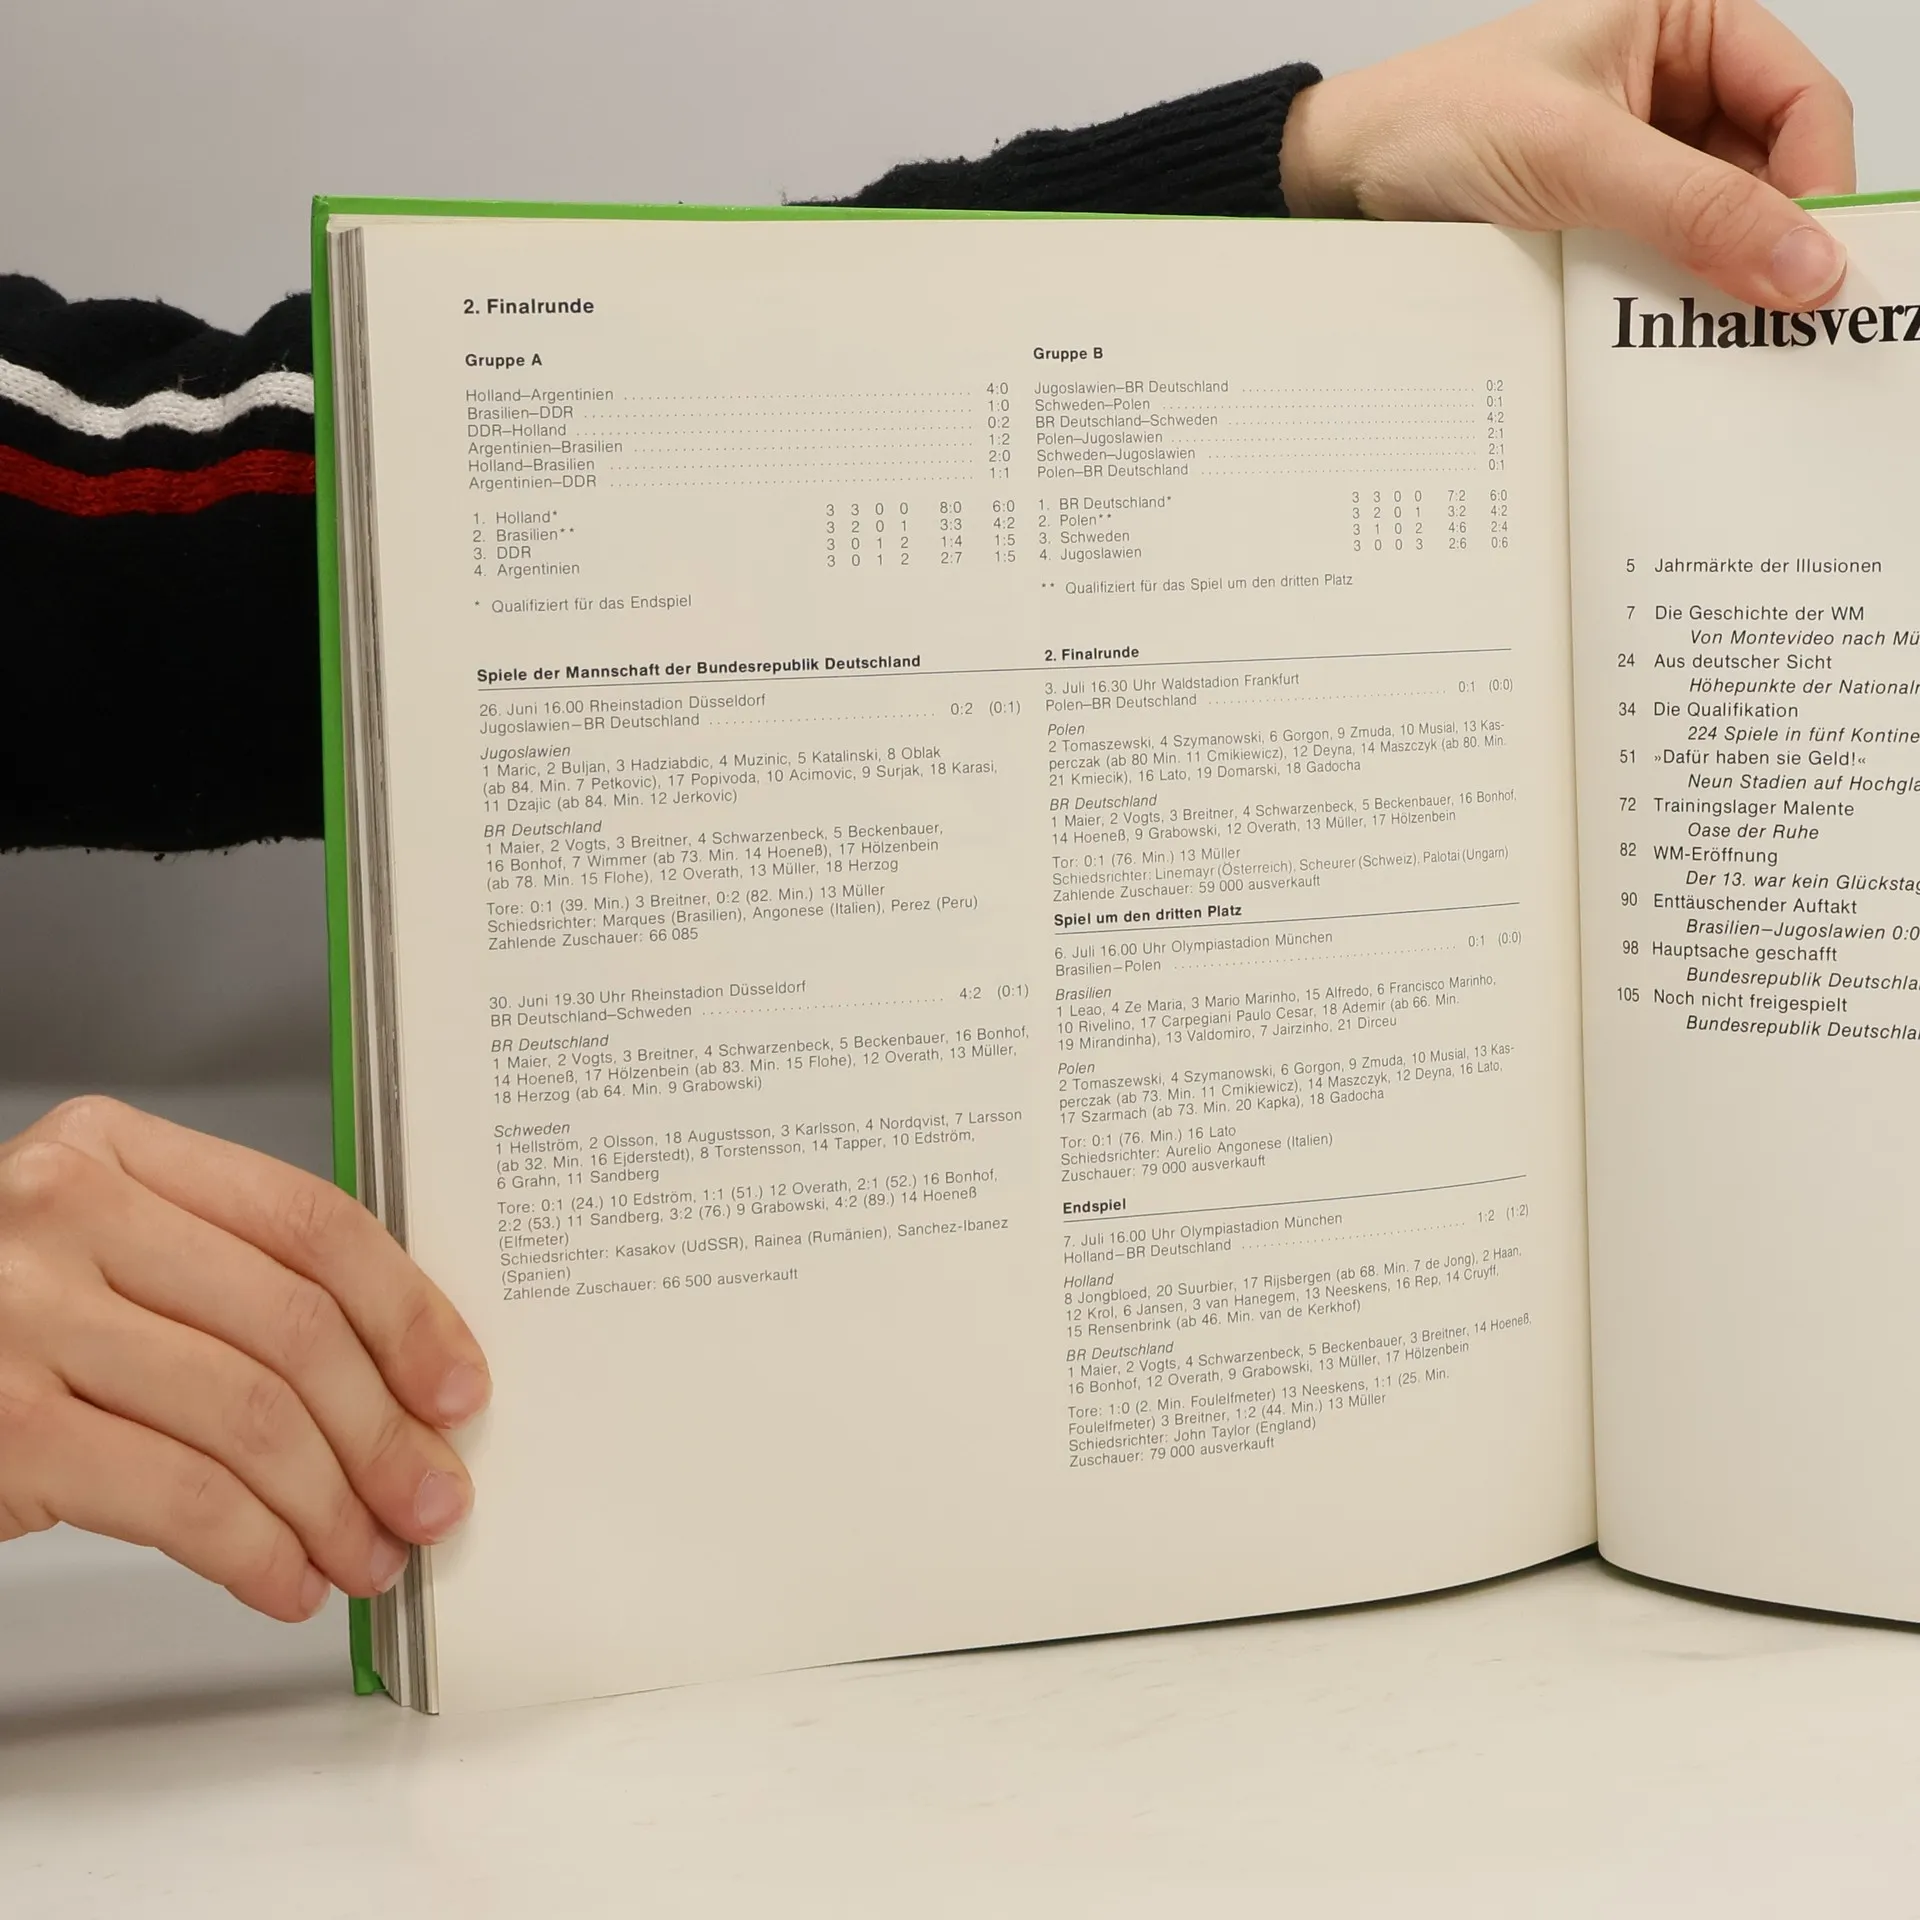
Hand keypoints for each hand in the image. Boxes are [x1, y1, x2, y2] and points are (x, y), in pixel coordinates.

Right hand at [0, 1098, 489, 1621]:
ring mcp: (23, 1318)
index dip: (407, 1313)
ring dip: (332, 1506)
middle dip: (386, 1431)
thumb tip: (397, 1376)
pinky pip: (181, 1499)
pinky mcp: (4, 1429)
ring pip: (250, 1417)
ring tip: (367, 1552)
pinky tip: (286, 1580)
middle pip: (293, 1326)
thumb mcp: (100, 1249)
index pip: (309, 1222)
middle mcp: (63, 1212)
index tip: (457, 1386)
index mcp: (112, 1149)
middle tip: (430, 1495)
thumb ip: (229, 1275)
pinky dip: (256, 1553)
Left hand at [1282, 0, 1855, 308]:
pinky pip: (1663, 258)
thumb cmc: (1437, 124)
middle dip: (1770, 243)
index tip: (1814, 269)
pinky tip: (1664, 337)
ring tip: (1720, 340)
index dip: (1817, 185)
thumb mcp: (1578, 158)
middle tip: (1778, 326)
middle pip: (1770, 170)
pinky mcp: (1602, 213)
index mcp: (1688, 21)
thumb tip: (1804, 261)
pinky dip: (1668, 297)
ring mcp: (1639, 152)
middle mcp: (1676, 81)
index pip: (1801, 100)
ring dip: (1718, 280)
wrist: (1340, 177)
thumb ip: (1695, 209)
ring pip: (1718, 224)